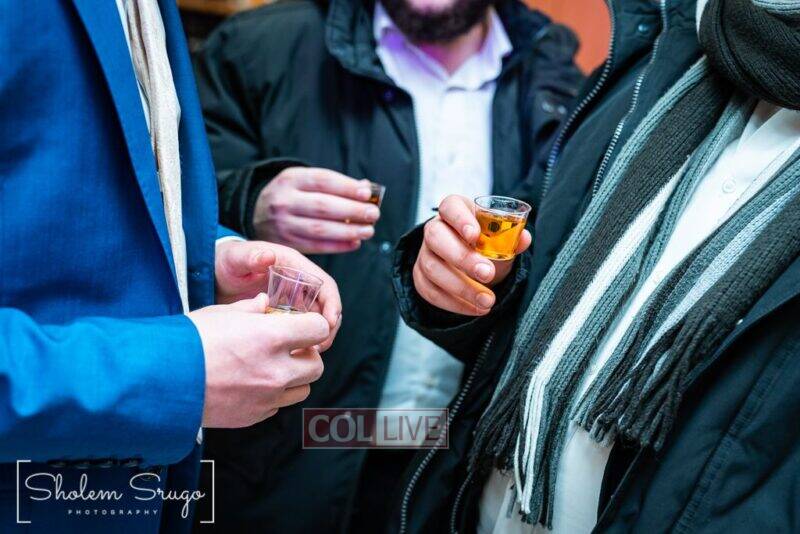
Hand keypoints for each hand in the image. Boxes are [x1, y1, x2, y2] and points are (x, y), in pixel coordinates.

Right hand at [190, 294, 329, 427]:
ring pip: (303, 389)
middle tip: (288, 348)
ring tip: (271, 367)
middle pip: (317, 365)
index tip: (301, 325)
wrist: (158, 381)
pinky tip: (252, 383)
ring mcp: (266, 397)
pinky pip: (278, 405)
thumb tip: (265, 303)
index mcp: (271, 337)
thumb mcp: (220, 314)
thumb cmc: (187, 342)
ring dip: (294, 377)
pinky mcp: (254, 416)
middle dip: (306, 354)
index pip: (318, 329)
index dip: (311, 325)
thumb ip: (251, 309)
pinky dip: (273, 395)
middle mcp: (275, 370)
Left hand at [215, 239, 341, 349]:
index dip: (332, 304)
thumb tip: (268, 256)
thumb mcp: (237, 258)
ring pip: (315, 319)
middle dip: (328, 326)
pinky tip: (293, 353)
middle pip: (325, 306)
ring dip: (317, 336)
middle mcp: (299, 282)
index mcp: (295, 265)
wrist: (215, 274)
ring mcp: (293, 298)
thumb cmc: (228, 261)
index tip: (330, 323)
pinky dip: (301, 340)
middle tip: (319, 346)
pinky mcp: (285, 312)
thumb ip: (251, 257)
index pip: (325, 285)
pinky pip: (300, 328)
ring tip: (308, 353)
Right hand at [253, 167, 380, 253]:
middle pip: (323, 206)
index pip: (323, 181)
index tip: (368, 194)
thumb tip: (367, 189)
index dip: (347, 187)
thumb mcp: (304, 180)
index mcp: (291, 179)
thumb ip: (334, 184)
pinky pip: (315, 246)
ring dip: (348, 231)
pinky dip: (338, 246)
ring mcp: (283, 224)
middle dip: (352, 211)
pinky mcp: (286, 243)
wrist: (257, 213)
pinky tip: (354, 243)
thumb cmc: (291, 195)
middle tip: (373, 214)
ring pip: (320, 229)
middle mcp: (284, 201)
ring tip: (368, 231)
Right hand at [413, 195, 530, 315]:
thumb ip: (512, 238)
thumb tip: (524, 239)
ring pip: (432, 268)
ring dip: (461, 287)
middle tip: (488, 274)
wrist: (473, 265)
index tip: (475, 235)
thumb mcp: (501, 239)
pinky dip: (454, 304)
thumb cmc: (486, 245)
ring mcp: (424, 253)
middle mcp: (435, 229)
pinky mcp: (420, 277)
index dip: (460, 219)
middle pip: (436, 237)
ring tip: (488, 300)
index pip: (450, 207)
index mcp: (455, 210)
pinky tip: (475, 309)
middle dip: (462, 258)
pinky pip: (430, 291)